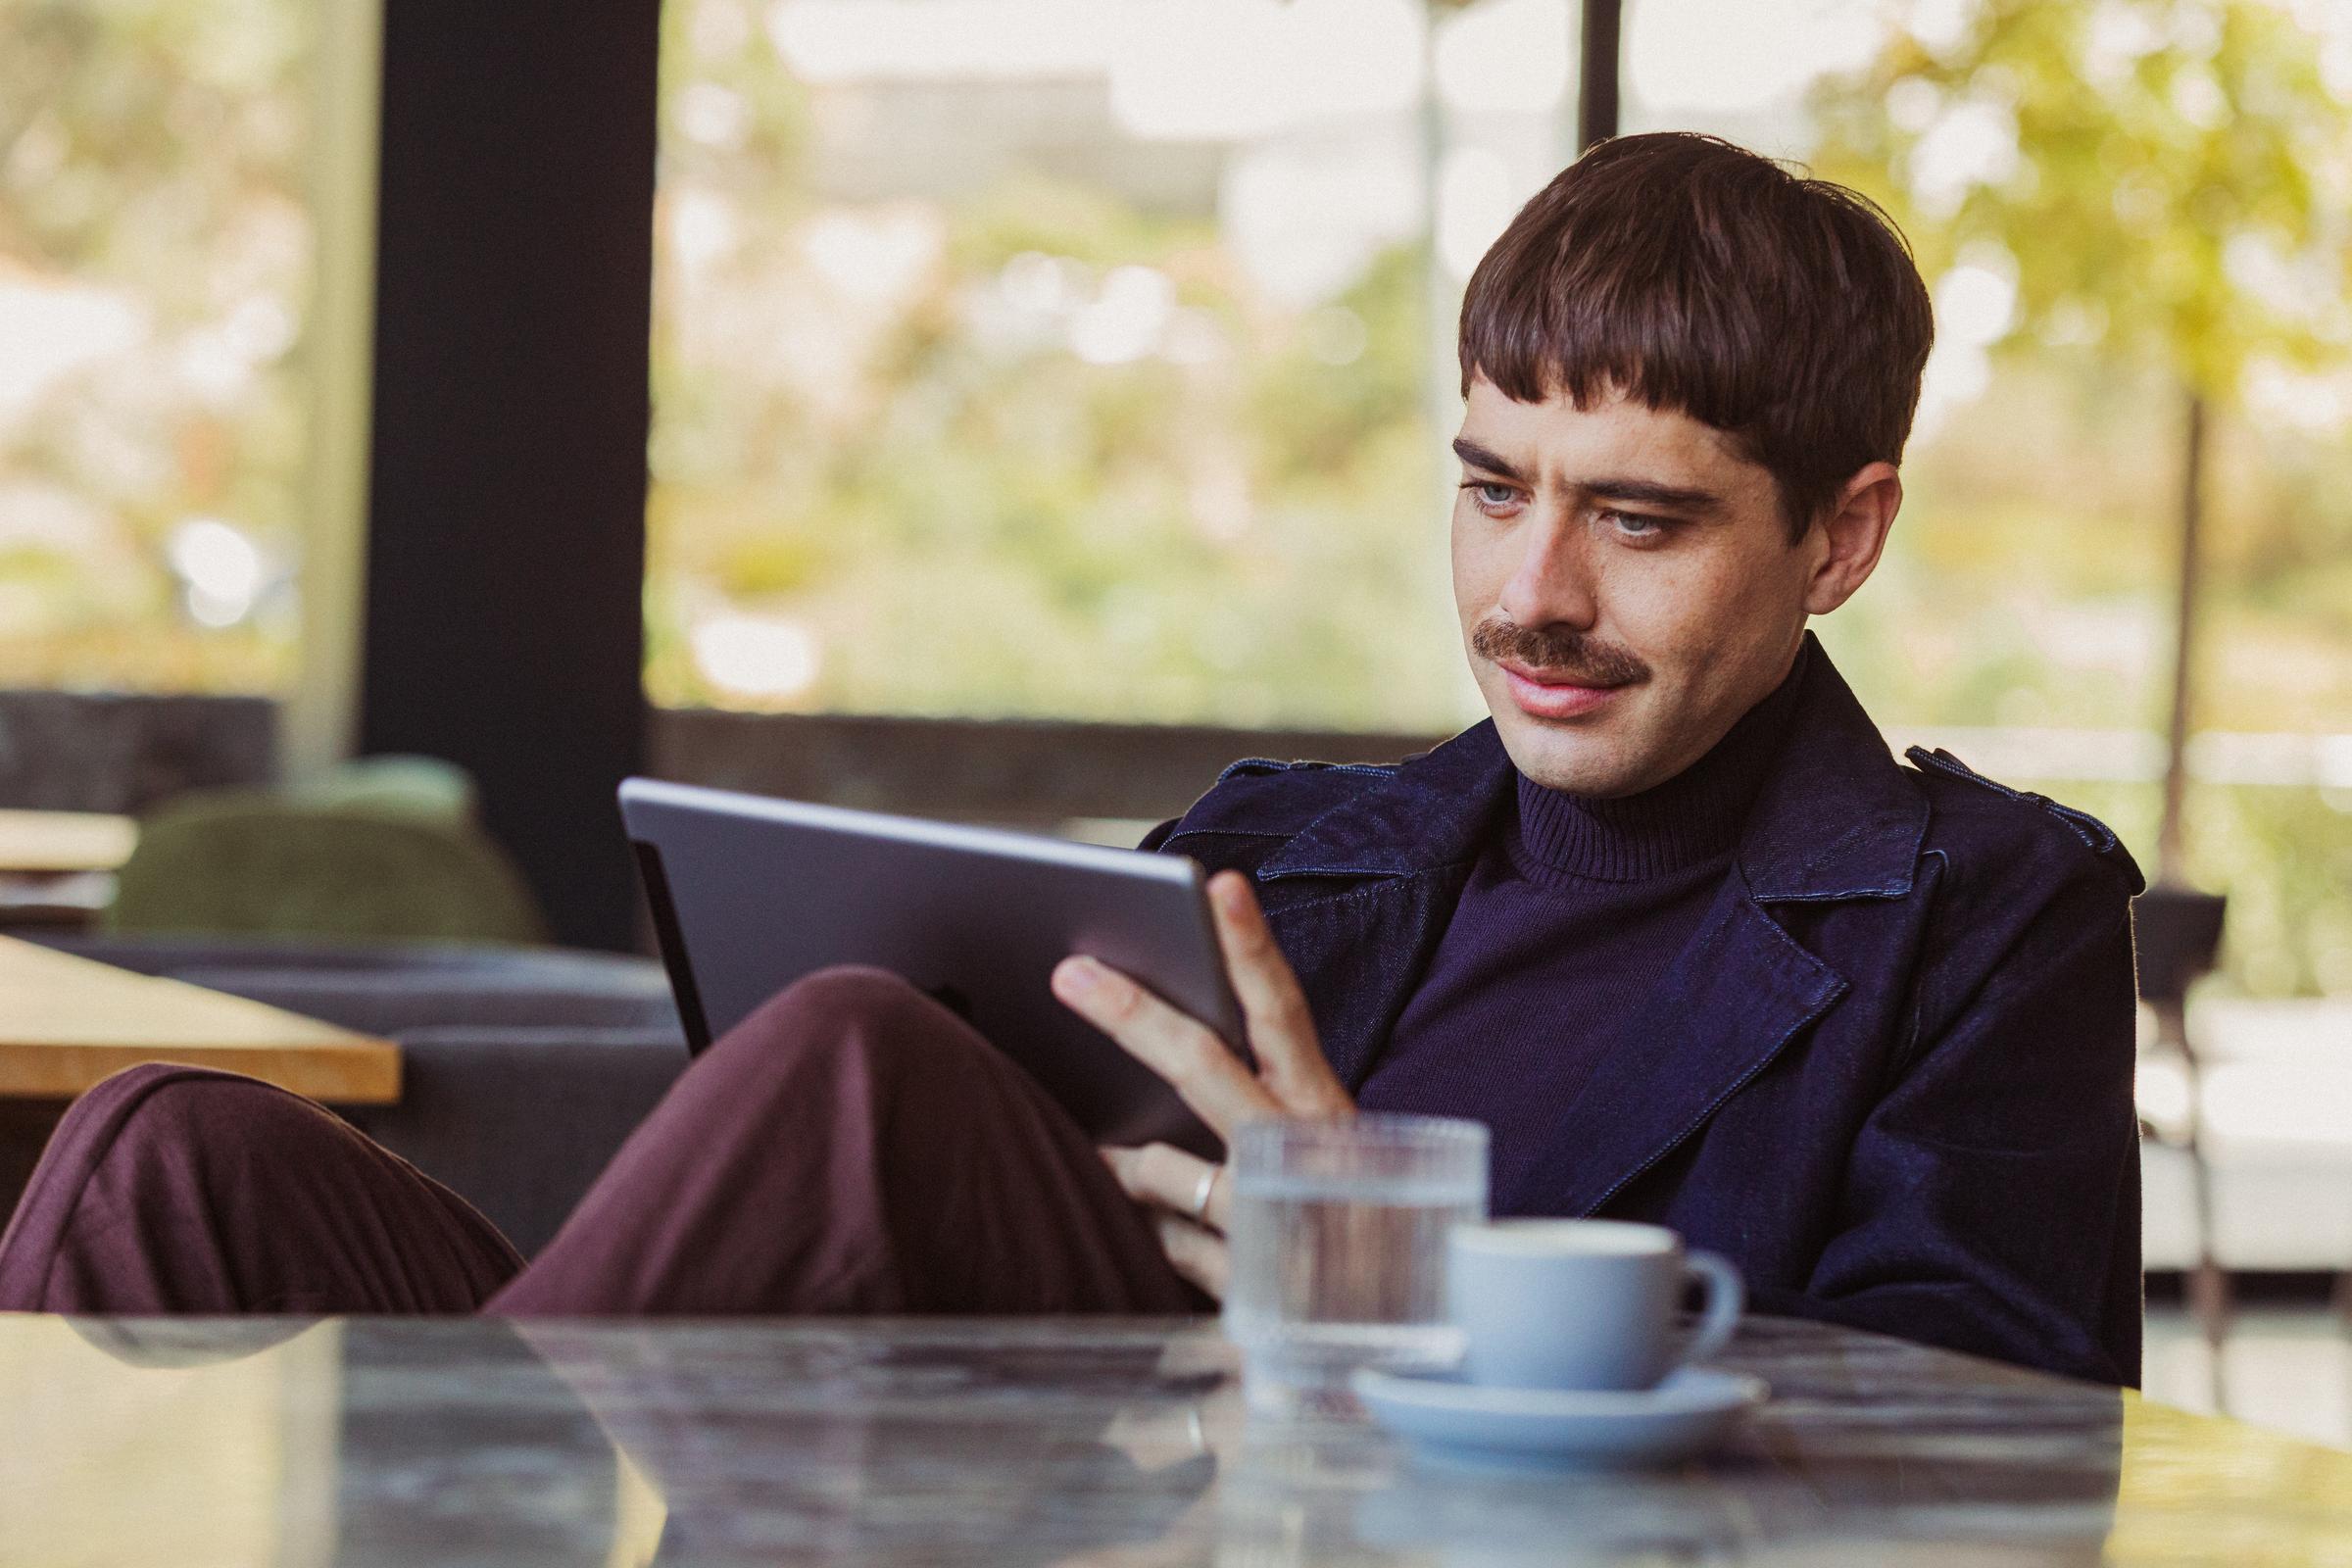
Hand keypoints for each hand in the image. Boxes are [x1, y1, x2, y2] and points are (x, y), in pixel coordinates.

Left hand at [1052, 869, 1353, 1297]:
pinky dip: (1144, 1228)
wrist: (1406, 1339)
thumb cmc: (1350, 1222)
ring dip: (1119, 1160)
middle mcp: (1304, 1157)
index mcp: (1328, 1109)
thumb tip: (1157, 1045)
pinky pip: (1165, 1243)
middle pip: (1205, 1066)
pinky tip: (1130, 1219)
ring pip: (1166, 1169)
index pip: (1284, 1011)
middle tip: (1067, 971)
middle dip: (1131, 1014)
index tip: (1217, 885)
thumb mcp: (1319, 1150)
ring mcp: (1272, 1222)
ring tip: (1082, 1142)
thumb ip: (1257, 1098)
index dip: (1250, 945)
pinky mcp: (1246, 1285)